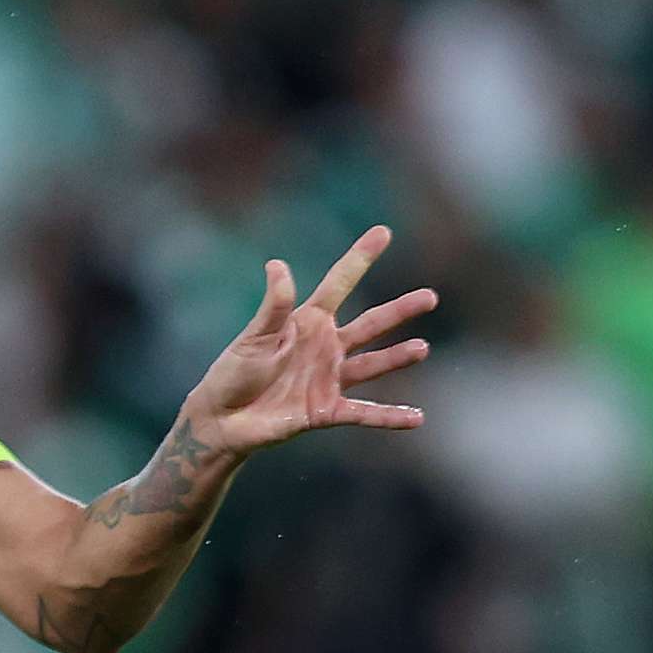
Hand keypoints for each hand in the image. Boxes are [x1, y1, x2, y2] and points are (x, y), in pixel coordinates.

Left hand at [180, 225, 437, 457]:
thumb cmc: (234, 373)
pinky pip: (364, 414)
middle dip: (399, 311)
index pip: (339, 283)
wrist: (222, 420)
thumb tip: (277, 265)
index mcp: (308, 322)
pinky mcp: (327, 411)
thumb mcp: (254, 336)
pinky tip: (416, 418)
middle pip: (370, 324)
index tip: (384, 232)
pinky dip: (389, 417)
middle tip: (430, 297)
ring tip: (422, 349)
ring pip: (373, 365)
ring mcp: (329, 378)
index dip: (360, 258)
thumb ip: (273, 306)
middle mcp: (326, 347)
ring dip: (397, 358)